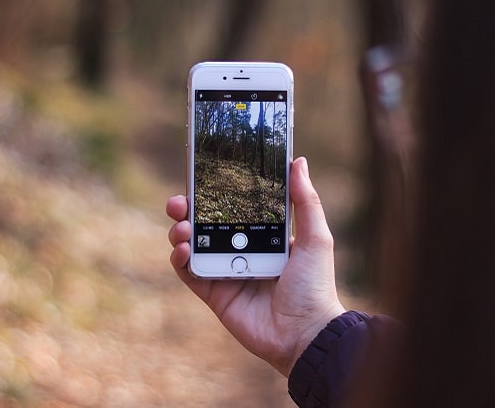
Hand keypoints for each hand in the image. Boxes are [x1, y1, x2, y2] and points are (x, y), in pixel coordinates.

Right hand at [166, 157, 344, 376]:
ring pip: (193, 245)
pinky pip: (190, 273)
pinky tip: (183, 249)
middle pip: (206, 223)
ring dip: (180, 232)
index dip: (215, 194)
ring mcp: (226, 272)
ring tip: (182, 227)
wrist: (305, 333)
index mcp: (264, 235)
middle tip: (179, 201)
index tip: (202, 178)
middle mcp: (242, 251)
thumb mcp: (315, 238)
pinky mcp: (214, 294)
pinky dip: (180, 259)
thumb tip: (298, 161)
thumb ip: (306, 201)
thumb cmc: (315, 286)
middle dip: (187, 209)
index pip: (233, 207)